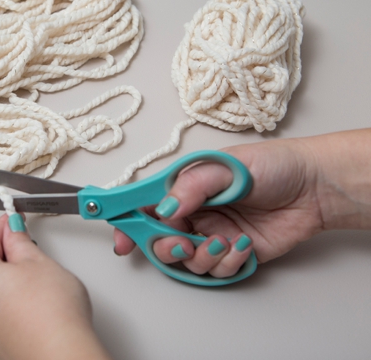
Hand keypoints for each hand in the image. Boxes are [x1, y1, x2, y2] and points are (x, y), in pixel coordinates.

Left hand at [0, 213, 111, 359]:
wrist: (61, 355)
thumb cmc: (51, 314)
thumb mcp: (38, 261)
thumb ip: (20, 241)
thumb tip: (13, 231)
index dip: (3, 225)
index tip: (17, 218)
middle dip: (2, 249)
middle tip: (26, 242)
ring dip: (5, 273)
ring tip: (34, 272)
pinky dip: (7, 295)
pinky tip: (31, 296)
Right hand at [114, 129, 370, 277]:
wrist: (314, 188)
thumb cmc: (271, 166)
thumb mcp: (224, 167)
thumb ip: (190, 187)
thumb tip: (165, 208)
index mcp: (184, 188)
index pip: (145, 205)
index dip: (129, 222)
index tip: (122, 238)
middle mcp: (192, 212)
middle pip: (160, 239)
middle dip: (166, 247)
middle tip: (183, 243)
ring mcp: (211, 234)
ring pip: (188, 260)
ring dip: (203, 256)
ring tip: (225, 240)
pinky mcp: (231, 253)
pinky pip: (216, 270)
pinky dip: (227, 262)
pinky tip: (243, 245)